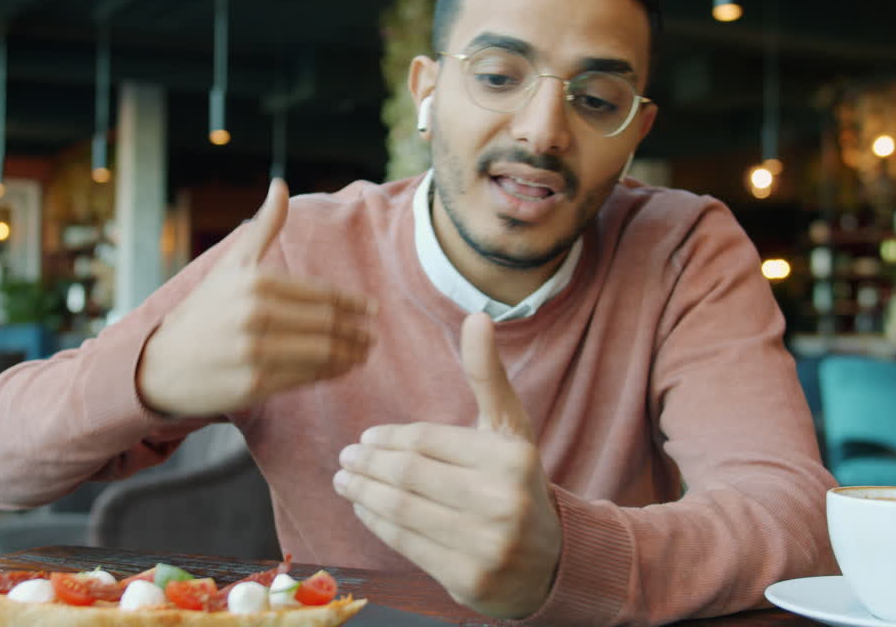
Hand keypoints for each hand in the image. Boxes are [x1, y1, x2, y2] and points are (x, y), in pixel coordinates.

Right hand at [139, 179, 375, 415]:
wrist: (161, 363)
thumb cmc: (205, 310)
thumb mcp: (232, 264)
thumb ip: (263, 227)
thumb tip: (281, 185)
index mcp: (256, 281)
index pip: (322, 294)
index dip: (354, 304)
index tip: (373, 310)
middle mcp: (256, 314)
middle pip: (327, 324)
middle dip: (357, 332)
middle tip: (372, 336)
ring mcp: (255, 351)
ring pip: (321, 353)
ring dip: (350, 355)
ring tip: (363, 354)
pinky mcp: (254, 384)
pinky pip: (305, 378)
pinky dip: (330, 373)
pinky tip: (340, 370)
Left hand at [333, 312, 560, 618]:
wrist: (550, 561)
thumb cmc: (516, 481)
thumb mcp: (509, 428)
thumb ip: (488, 375)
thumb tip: (477, 316)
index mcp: (513, 457)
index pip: (428, 440)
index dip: (388, 438)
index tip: (365, 438)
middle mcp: (504, 500)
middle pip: (410, 475)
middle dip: (368, 465)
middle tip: (345, 458)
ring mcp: (488, 544)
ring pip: (402, 509)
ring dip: (363, 493)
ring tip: (345, 481)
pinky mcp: (469, 579)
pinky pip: (406, 544)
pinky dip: (376, 523)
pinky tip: (363, 508)